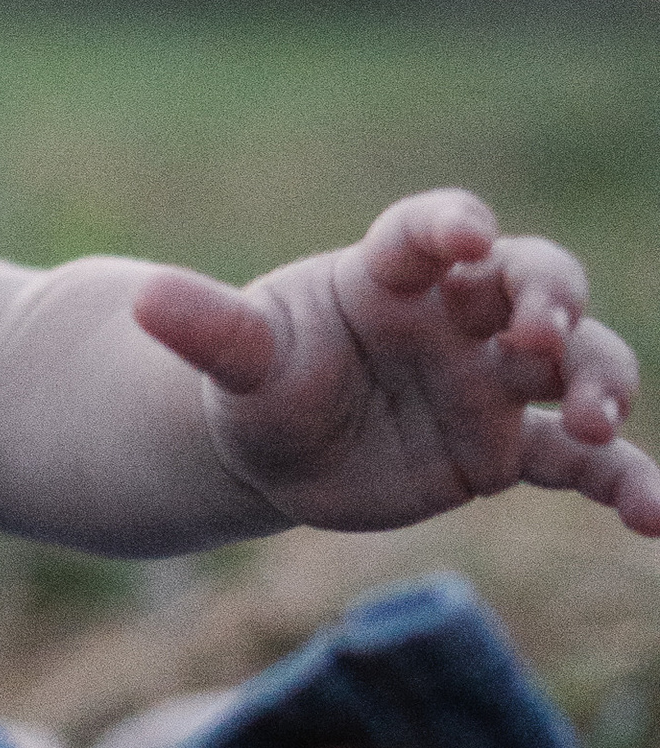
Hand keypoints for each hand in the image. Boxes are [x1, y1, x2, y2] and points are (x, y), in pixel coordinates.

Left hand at [133, 189, 659, 536]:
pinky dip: (628, 482)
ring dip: (601, 381)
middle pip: (531, 281)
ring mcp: (492, 382)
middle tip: (542, 331)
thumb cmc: (259, 384)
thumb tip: (138, 296)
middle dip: (549, 298)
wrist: (276, 453)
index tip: (467, 238)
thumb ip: (207, 329)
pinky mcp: (509, 449)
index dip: (454, 227)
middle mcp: (457, 317)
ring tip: (598, 420)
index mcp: (389, 273)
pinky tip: (654, 520)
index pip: (432, 231)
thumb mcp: (234, 362)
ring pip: (576, 364)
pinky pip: (583, 463)